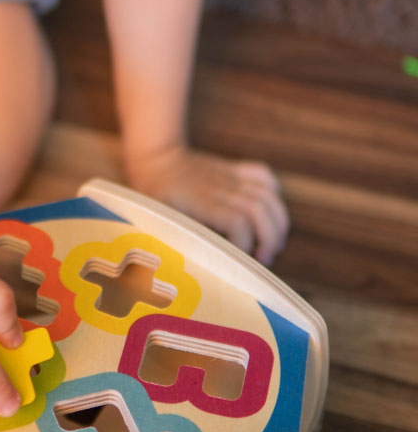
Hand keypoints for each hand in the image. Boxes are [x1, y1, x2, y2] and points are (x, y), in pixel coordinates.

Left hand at [128, 146, 288, 265]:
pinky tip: (269, 215)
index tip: (238, 262)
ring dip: (278, 223)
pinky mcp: (234, 170)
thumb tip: (185, 272)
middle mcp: (219, 188)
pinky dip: (274, 195)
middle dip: (270, 238)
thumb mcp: (155, 220)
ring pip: (268, 195)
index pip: (237, 222)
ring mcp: (229, 177)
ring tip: (272, 244)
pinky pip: (264, 176)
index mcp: (199, 203)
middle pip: (259, 210)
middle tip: (263, 260)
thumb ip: (171, 241)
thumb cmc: (153, 197)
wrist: (156, 159)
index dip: (244, 244)